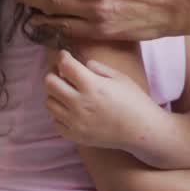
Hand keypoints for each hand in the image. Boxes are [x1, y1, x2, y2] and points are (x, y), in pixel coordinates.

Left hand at [44, 50, 162, 152]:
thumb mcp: (120, 78)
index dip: (62, 57)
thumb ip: (99, 68)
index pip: (66, 66)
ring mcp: (75, 121)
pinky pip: (55, 121)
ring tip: (66, 91)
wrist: (141, 130)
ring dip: (55, 93)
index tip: (63, 54)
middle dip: (53, 73)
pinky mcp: (75, 136)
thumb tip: (83, 64)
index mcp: (92, 86)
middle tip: (61, 72)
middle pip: (49, 83)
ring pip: (49, 102)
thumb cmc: (134, 101)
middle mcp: (79, 103)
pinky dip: (59, 113)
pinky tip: (70, 109)